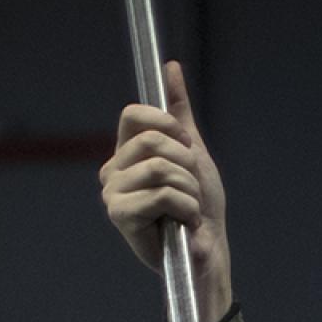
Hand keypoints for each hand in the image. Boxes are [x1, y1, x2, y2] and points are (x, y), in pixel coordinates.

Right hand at [100, 62, 232, 321]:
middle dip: (185, 164)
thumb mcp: (192, 153)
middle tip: (193, 189)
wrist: (209, 253)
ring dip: (189, 190)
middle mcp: (112, 172)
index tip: (187, 148)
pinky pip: (161, 194)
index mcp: (125, 154)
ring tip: (190, 210)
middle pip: (151, 141)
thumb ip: (178, 113)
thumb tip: (170, 68)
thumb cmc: (200, 209)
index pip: (134, 115)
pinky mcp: (121, 217)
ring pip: (159, 168)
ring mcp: (113, 196)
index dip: (167, 125)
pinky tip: (185, 224)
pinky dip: (186, 208)